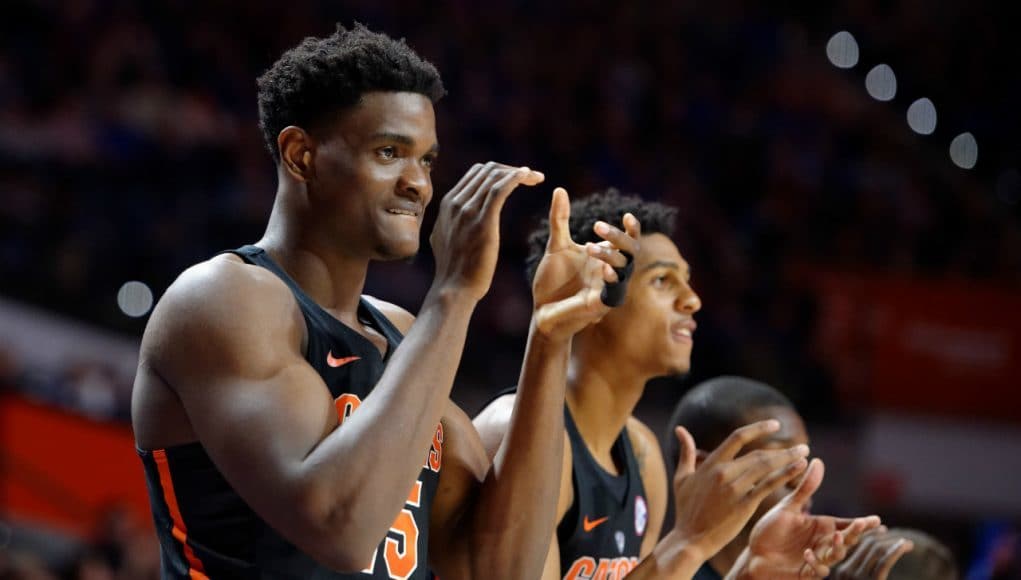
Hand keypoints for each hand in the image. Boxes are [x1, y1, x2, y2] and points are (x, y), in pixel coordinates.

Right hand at [430, 162, 543, 300]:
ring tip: (537, 177)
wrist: (453, 290)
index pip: (476, 174)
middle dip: (511, 170)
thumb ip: (451, 222)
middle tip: (530, 177)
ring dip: (519, 172)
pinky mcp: (483, 221)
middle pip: (486, 170)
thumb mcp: (444, 238)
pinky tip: (530, 176)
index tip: (516, 179)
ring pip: (495, 175)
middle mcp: (455, 202)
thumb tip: (455, 217)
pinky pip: (500, 188)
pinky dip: (517, 177)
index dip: (499, 172)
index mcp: (447, 204)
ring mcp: (467, 210)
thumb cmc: (453, 271)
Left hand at [531, 187, 639, 339]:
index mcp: (606, 257)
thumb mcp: (557, 246)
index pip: (628, 241)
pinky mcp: (602, 306)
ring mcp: (609, 289)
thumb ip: (560, 220)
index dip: (632, 229)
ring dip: (611, 256)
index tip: (627, 215)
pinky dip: (612, 280)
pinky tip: (605, 270)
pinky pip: (615, 292)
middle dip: (619, 238)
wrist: (541, 311)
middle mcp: (612, 272)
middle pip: (631, 252)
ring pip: (624, 270)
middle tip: (598, 227)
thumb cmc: (552, 280)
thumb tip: (559, 189)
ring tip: (589, 247)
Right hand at [667, 421, 809, 562]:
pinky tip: (799, 469)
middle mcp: (724, 472)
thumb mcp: (682, 477)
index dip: (758, 428)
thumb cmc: (685, 509)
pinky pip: (768, 486)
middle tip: (802, 447)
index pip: (738, 437)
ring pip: (766, 467)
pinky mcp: (744, 505)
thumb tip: (680, 429)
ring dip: (788, 458)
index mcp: (711, 464)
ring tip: (804, 454)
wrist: (690, 539)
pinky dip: (785, 475)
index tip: (775, 424)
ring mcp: (734, 489)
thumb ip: (685, 452)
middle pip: (758, 454)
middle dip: (783, 449)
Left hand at [739, 459, 881, 578]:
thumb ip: (805, 488)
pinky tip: (807, 553)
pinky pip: (816, 570)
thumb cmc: (771, 530)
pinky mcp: (805, 573)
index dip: (863, 523)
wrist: (754, 554)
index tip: (877, 520)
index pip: (847, 524)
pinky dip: (815, 562)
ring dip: (838, 547)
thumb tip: (817, 460)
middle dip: (856, 533)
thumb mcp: (788, 507)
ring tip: (836, 536)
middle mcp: (823, 543)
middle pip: (846, 540)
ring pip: (836, 556)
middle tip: (861, 524)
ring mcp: (816, 559)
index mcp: (822, 527)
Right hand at [830, 527, 913, 578]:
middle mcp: (844, 573)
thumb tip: (870, 560)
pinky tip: (905, 546)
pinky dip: (896, 550)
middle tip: (891, 532)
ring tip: (905, 542)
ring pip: (875, 550)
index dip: (866, 536)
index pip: (852, 548)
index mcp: (838, 574)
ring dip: (892, 542)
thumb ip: (855, 575)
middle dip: (878, 536)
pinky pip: (885, 560)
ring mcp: (856, 577)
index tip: (879, 531)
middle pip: (864, 546)